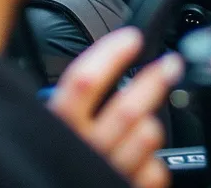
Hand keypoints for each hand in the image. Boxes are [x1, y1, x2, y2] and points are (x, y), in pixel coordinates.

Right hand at [48, 27, 182, 187]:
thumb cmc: (45, 167)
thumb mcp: (40, 129)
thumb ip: (60, 106)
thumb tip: (88, 75)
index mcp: (55, 127)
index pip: (84, 81)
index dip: (111, 54)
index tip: (131, 38)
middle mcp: (82, 151)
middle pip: (129, 107)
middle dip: (155, 79)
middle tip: (170, 64)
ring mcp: (106, 173)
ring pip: (148, 135)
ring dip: (151, 127)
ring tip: (145, 126)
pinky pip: (155, 171)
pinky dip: (153, 164)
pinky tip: (141, 163)